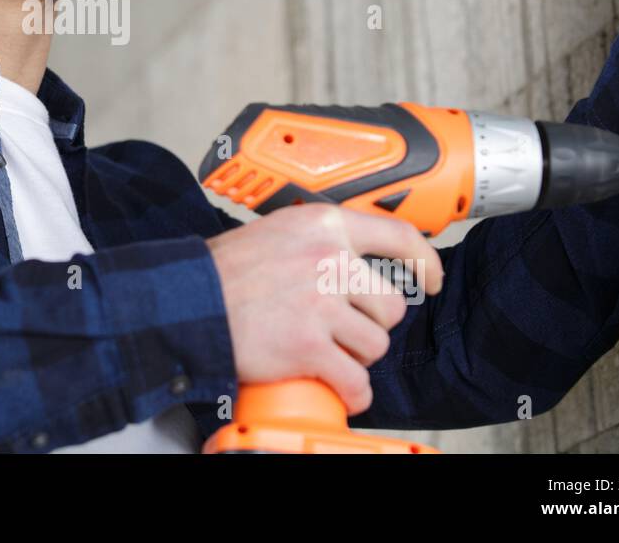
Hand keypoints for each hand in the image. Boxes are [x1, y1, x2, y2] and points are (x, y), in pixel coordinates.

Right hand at [205, 203, 443, 415]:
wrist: (187, 300)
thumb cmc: (223, 271)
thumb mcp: (277, 233)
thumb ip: (318, 242)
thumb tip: (354, 264)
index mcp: (323, 225)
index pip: (398, 235)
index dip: (424, 261)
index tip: (431, 278)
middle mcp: (328, 259)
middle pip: (390, 304)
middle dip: (370, 324)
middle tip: (340, 331)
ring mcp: (320, 302)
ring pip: (375, 344)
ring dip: (356, 357)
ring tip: (327, 354)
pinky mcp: (309, 345)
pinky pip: (355, 380)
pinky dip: (352, 392)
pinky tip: (339, 389)